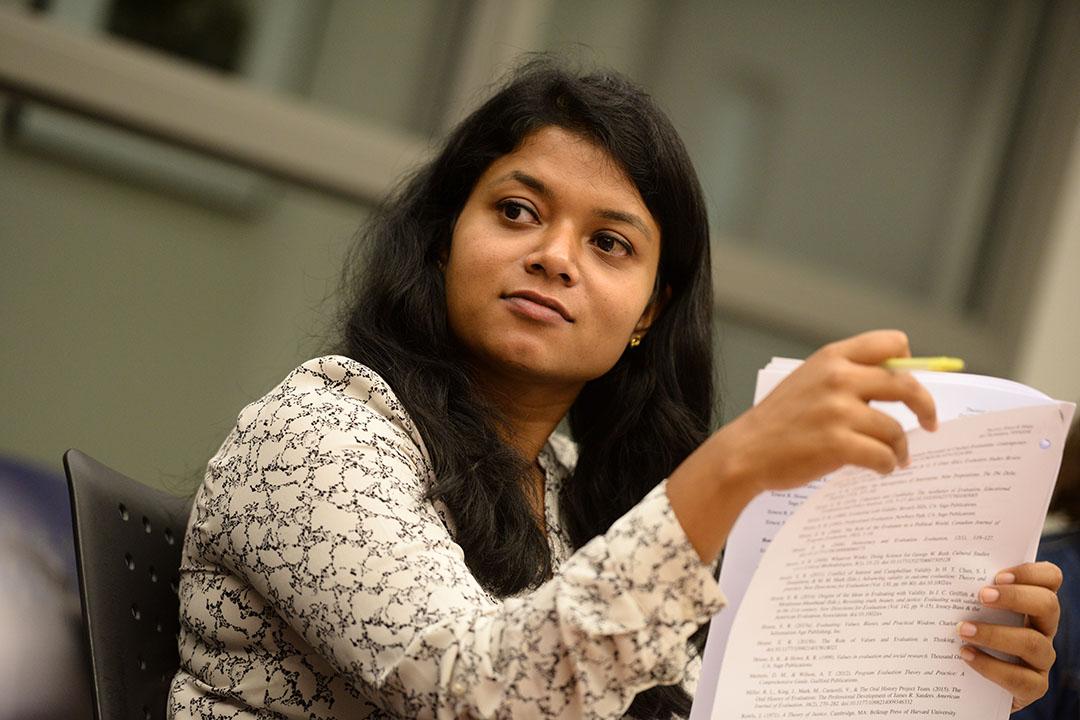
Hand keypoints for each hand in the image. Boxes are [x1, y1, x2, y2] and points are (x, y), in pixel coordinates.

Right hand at [667, 329, 937, 563]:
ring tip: (894, 458)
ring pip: (895, 429)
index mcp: (831, 358)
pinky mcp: (837, 444)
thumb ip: (845, 375)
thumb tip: (897, 385)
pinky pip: (883, 456)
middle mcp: (837, 379)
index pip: (890, 342)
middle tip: (930, 423)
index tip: (910, 382)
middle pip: (906, 386)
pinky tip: (881, 470)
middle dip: (925, 407)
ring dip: (900, 448)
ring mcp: (837, 412)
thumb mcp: (808, 380)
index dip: (908, 362)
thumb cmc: (778, 420)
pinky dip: (887, 466)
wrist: (745, 452)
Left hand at [955, 562, 1061, 711]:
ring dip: (995, 634)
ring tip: (962, 630)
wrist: (968, 681)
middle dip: (1015, 597)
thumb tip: (927, 560)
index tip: (998, 575)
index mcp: (1031, 601)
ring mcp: (1041, 657)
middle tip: (981, 595)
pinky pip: (1021, 678)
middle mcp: (1043, 627)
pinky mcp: (1033, 686)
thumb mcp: (965, 606)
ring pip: (1033, 643)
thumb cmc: (965, 631)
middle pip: (1047, 605)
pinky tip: (966, 655)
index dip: (1030, 573)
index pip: (1049, 578)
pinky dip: (991, 666)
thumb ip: (961, 586)